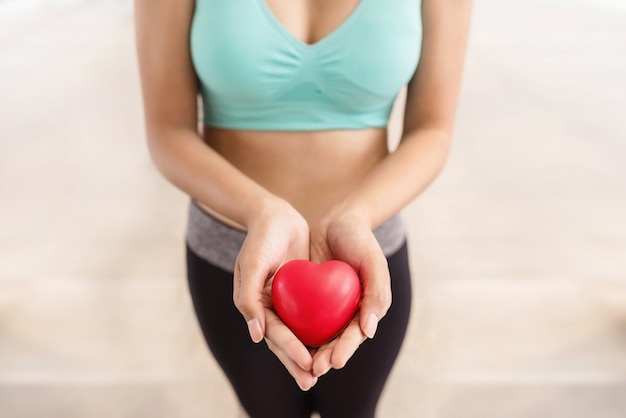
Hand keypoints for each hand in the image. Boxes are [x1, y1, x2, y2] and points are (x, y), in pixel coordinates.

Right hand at [233, 198, 316, 389]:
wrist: (276, 215)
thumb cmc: (260, 238)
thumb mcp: (252, 264)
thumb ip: (248, 299)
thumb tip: (256, 336)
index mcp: (255, 306)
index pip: (274, 334)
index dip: (290, 350)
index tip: (307, 364)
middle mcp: (270, 308)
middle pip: (286, 340)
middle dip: (298, 362)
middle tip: (313, 380)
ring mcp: (287, 301)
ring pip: (301, 331)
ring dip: (312, 350)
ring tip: (326, 370)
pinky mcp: (302, 292)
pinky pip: (314, 313)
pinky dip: (322, 328)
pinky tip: (338, 338)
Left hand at [309, 210, 391, 377]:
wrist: (338, 219)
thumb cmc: (360, 240)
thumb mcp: (373, 262)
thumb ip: (376, 293)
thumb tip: (369, 331)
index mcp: (365, 308)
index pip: (354, 335)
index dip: (344, 350)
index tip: (333, 362)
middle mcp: (346, 311)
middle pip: (334, 340)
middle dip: (324, 358)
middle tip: (312, 370)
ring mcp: (326, 306)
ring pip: (315, 334)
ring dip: (307, 351)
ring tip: (298, 367)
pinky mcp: (308, 297)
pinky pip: (299, 316)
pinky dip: (293, 329)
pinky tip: (280, 340)